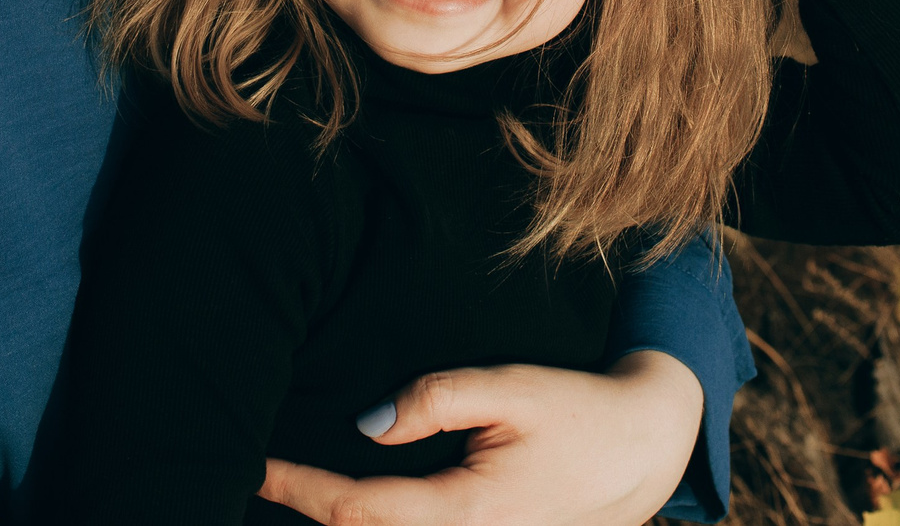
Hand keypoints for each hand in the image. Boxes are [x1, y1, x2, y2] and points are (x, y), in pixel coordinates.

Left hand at [256, 350, 702, 525]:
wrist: (646, 451)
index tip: (254, 468)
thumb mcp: (509, 387)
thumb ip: (436, 398)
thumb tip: (367, 427)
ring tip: (297, 492)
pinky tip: (355, 509)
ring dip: (347, 524)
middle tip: (259, 481)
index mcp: (467, 514)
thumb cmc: (579, 412)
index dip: (300, 489)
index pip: (359, 512)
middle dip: (312, 514)